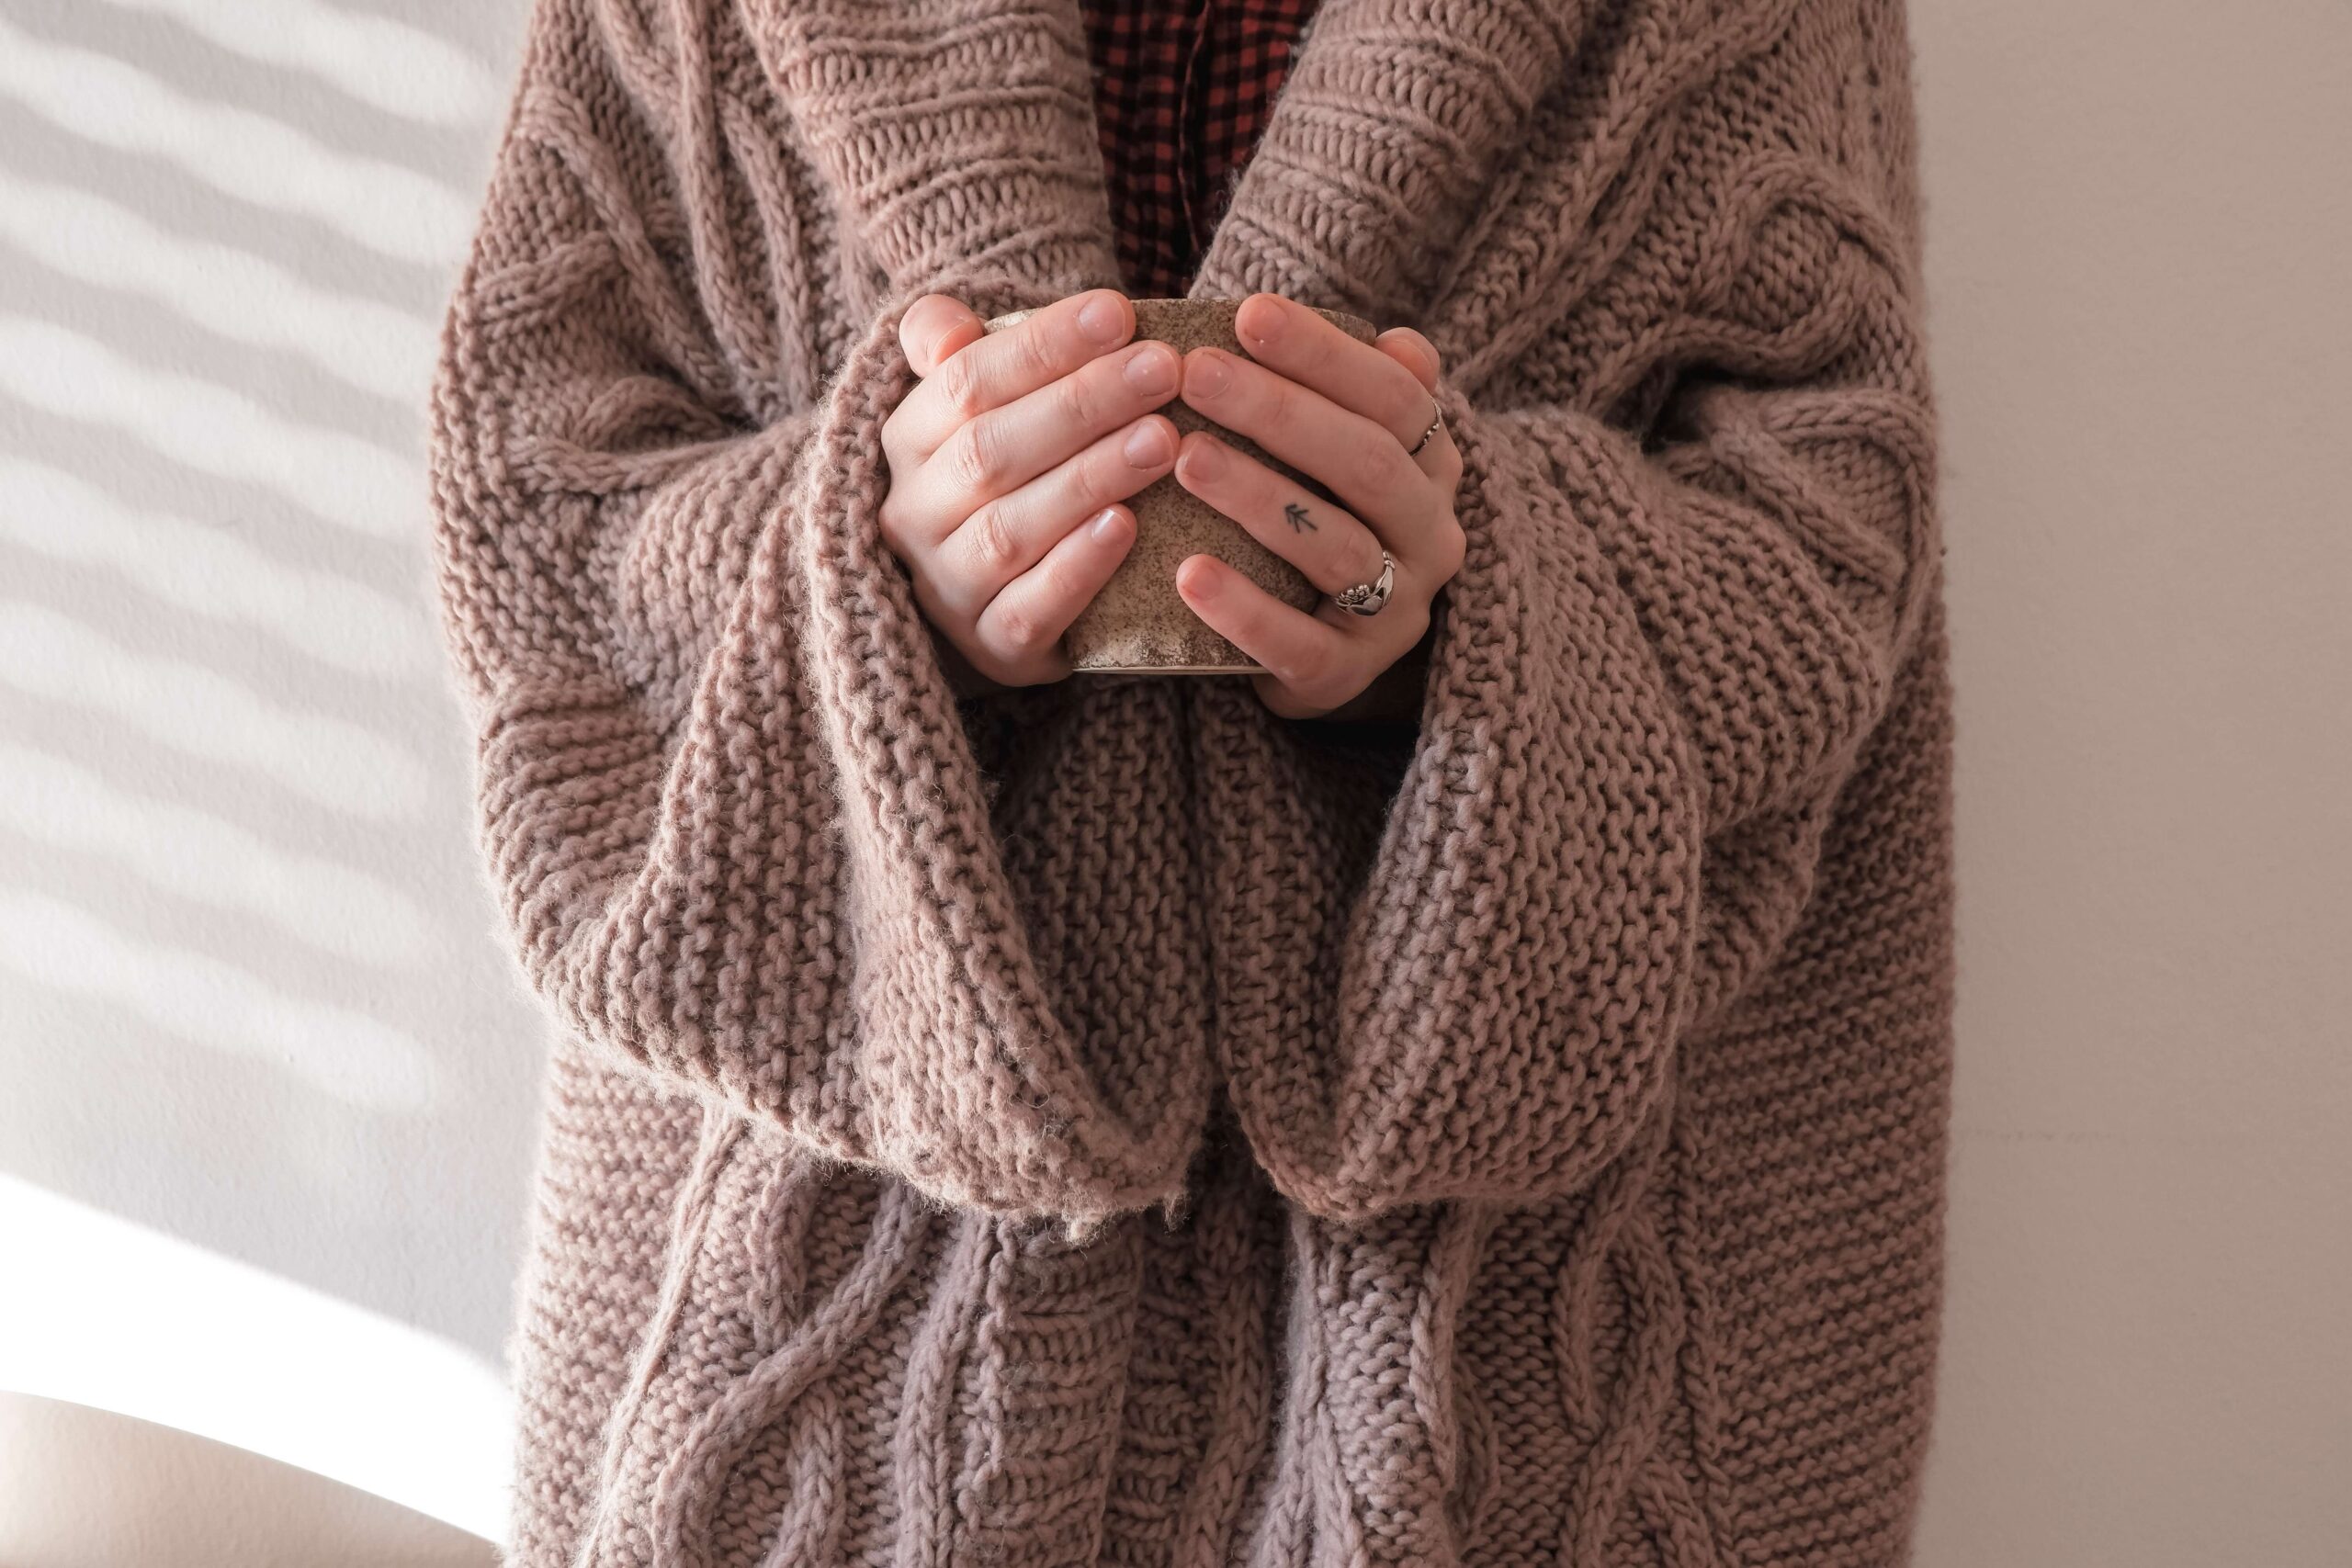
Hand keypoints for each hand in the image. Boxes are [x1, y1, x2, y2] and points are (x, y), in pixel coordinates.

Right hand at [878, 288, 1181, 689]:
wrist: (994, 599)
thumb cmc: (1003, 474)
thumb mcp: (972, 405)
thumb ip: (954, 350)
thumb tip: (947, 328)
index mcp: (906, 441)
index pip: (965, 382)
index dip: (1043, 346)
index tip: (1119, 313)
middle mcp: (914, 515)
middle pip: (991, 450)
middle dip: (1082, 404)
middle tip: (1163, 370)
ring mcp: (948, 587)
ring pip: (1011, 528)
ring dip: (1090, 478)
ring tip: (1163, 440)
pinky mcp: (993, 646)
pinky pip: (1029, 608)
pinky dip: (1078, 568)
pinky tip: (1129, 526)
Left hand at [1170, 292, 1466, 718]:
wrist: (1319, 650)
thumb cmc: (1320, 520)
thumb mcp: (1345, 455)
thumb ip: (1359, 395)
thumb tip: (1398, 340)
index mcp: (1433, 468)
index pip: (1396, 397)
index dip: (1326, 354)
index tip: (1247, 314)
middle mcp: (1430, 536)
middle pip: (1368, 464)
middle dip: (1281, 412)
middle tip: (1196, 373)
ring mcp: (1395, 611)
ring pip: (1337, 548)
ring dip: (1259, 498)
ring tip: (1185, 458)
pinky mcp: (1346, 674)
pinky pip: (1298, 644)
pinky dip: (1243, 610)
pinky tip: (1187, 574)